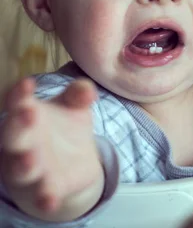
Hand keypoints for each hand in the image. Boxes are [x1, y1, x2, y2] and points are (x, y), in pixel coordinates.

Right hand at [0, 78, 103, 221]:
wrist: (71, 163)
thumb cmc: (64, 127)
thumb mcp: (74, 107)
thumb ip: (79, 95)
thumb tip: (87, 89)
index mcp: (25, 116)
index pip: (17, 102)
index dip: (19, 93)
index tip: (28, 83)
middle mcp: (21, 143)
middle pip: (12, 135)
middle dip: (18, 125)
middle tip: (29, 114)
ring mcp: (30, 168)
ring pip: (20, 169)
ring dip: (24, 164)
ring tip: (30, 161)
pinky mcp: (45, 189)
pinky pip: (41, 195)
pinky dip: (44, 198)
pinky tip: (50, 200)